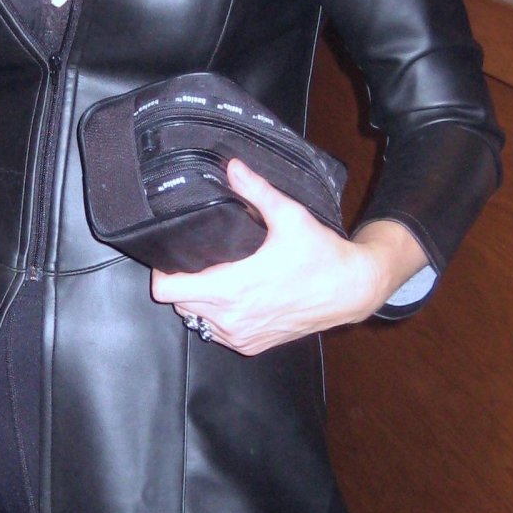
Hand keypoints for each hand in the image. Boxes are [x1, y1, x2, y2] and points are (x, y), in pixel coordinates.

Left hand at [150, 159, 420, 354]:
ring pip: (197, 319)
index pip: (168, 290)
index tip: (171, 258)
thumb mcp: (289, 216)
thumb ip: (255, 190)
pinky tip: (235, 298)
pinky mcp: (251, 345)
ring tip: (218, 277)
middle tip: (198, 261)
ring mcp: (240, 335)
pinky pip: (218, 333)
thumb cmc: (321, 254)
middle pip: (178, 304)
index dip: (162, 272)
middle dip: (183, 283)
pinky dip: (219, 317)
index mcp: (231, 287)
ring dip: (200, 301)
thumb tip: (232, 166)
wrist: (350, 289)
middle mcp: (231, 317)